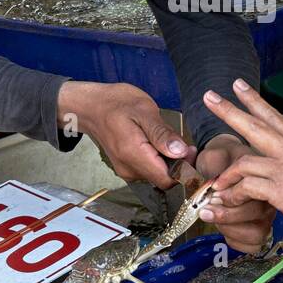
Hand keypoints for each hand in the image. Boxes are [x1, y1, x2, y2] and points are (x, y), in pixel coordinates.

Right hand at [57, 81, 189, 189]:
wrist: (91, 106)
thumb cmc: (116, 103)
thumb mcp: (143, 109)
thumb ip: (162, 133)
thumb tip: (181, 152)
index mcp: (134, 154)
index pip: (167, 180)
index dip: (184, 170)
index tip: (192, 151)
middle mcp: (129, 169)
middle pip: (163, 179)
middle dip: (178, 165)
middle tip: (184, 142)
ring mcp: (126, 171)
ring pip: (157, 175)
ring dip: (169, 162)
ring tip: (169, 139)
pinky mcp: (127, 169)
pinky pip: (149, 170)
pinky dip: (158, 160)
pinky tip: (158, 143)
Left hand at [191, 133, 272, 253]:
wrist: (219, 163)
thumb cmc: (220, 161)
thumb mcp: (216, 154)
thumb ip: (216, 162)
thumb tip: (212, 183)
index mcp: (264, 178)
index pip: (258, 191)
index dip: (233, 196)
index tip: (214, 191)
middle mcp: (269, 200)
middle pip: (259, 215)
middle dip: (228, 214)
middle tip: (206, 209)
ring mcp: (266, 218)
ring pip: (257, 233)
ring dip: (230, 228)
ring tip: (213, 217)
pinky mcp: (257, 233)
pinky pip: (252, 246)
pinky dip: (234, 239)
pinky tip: (223, 228)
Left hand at [203, 80, 282, 247]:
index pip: (272, 115)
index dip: (253, 100)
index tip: (237, 84)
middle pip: (254, 125)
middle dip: (228, 110)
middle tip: (208, 96)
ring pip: (243, 162)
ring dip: (226, 176)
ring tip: (216, 187)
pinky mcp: (281, 190)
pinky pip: (246, 187)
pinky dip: (234, 194)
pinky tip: (228, 200)